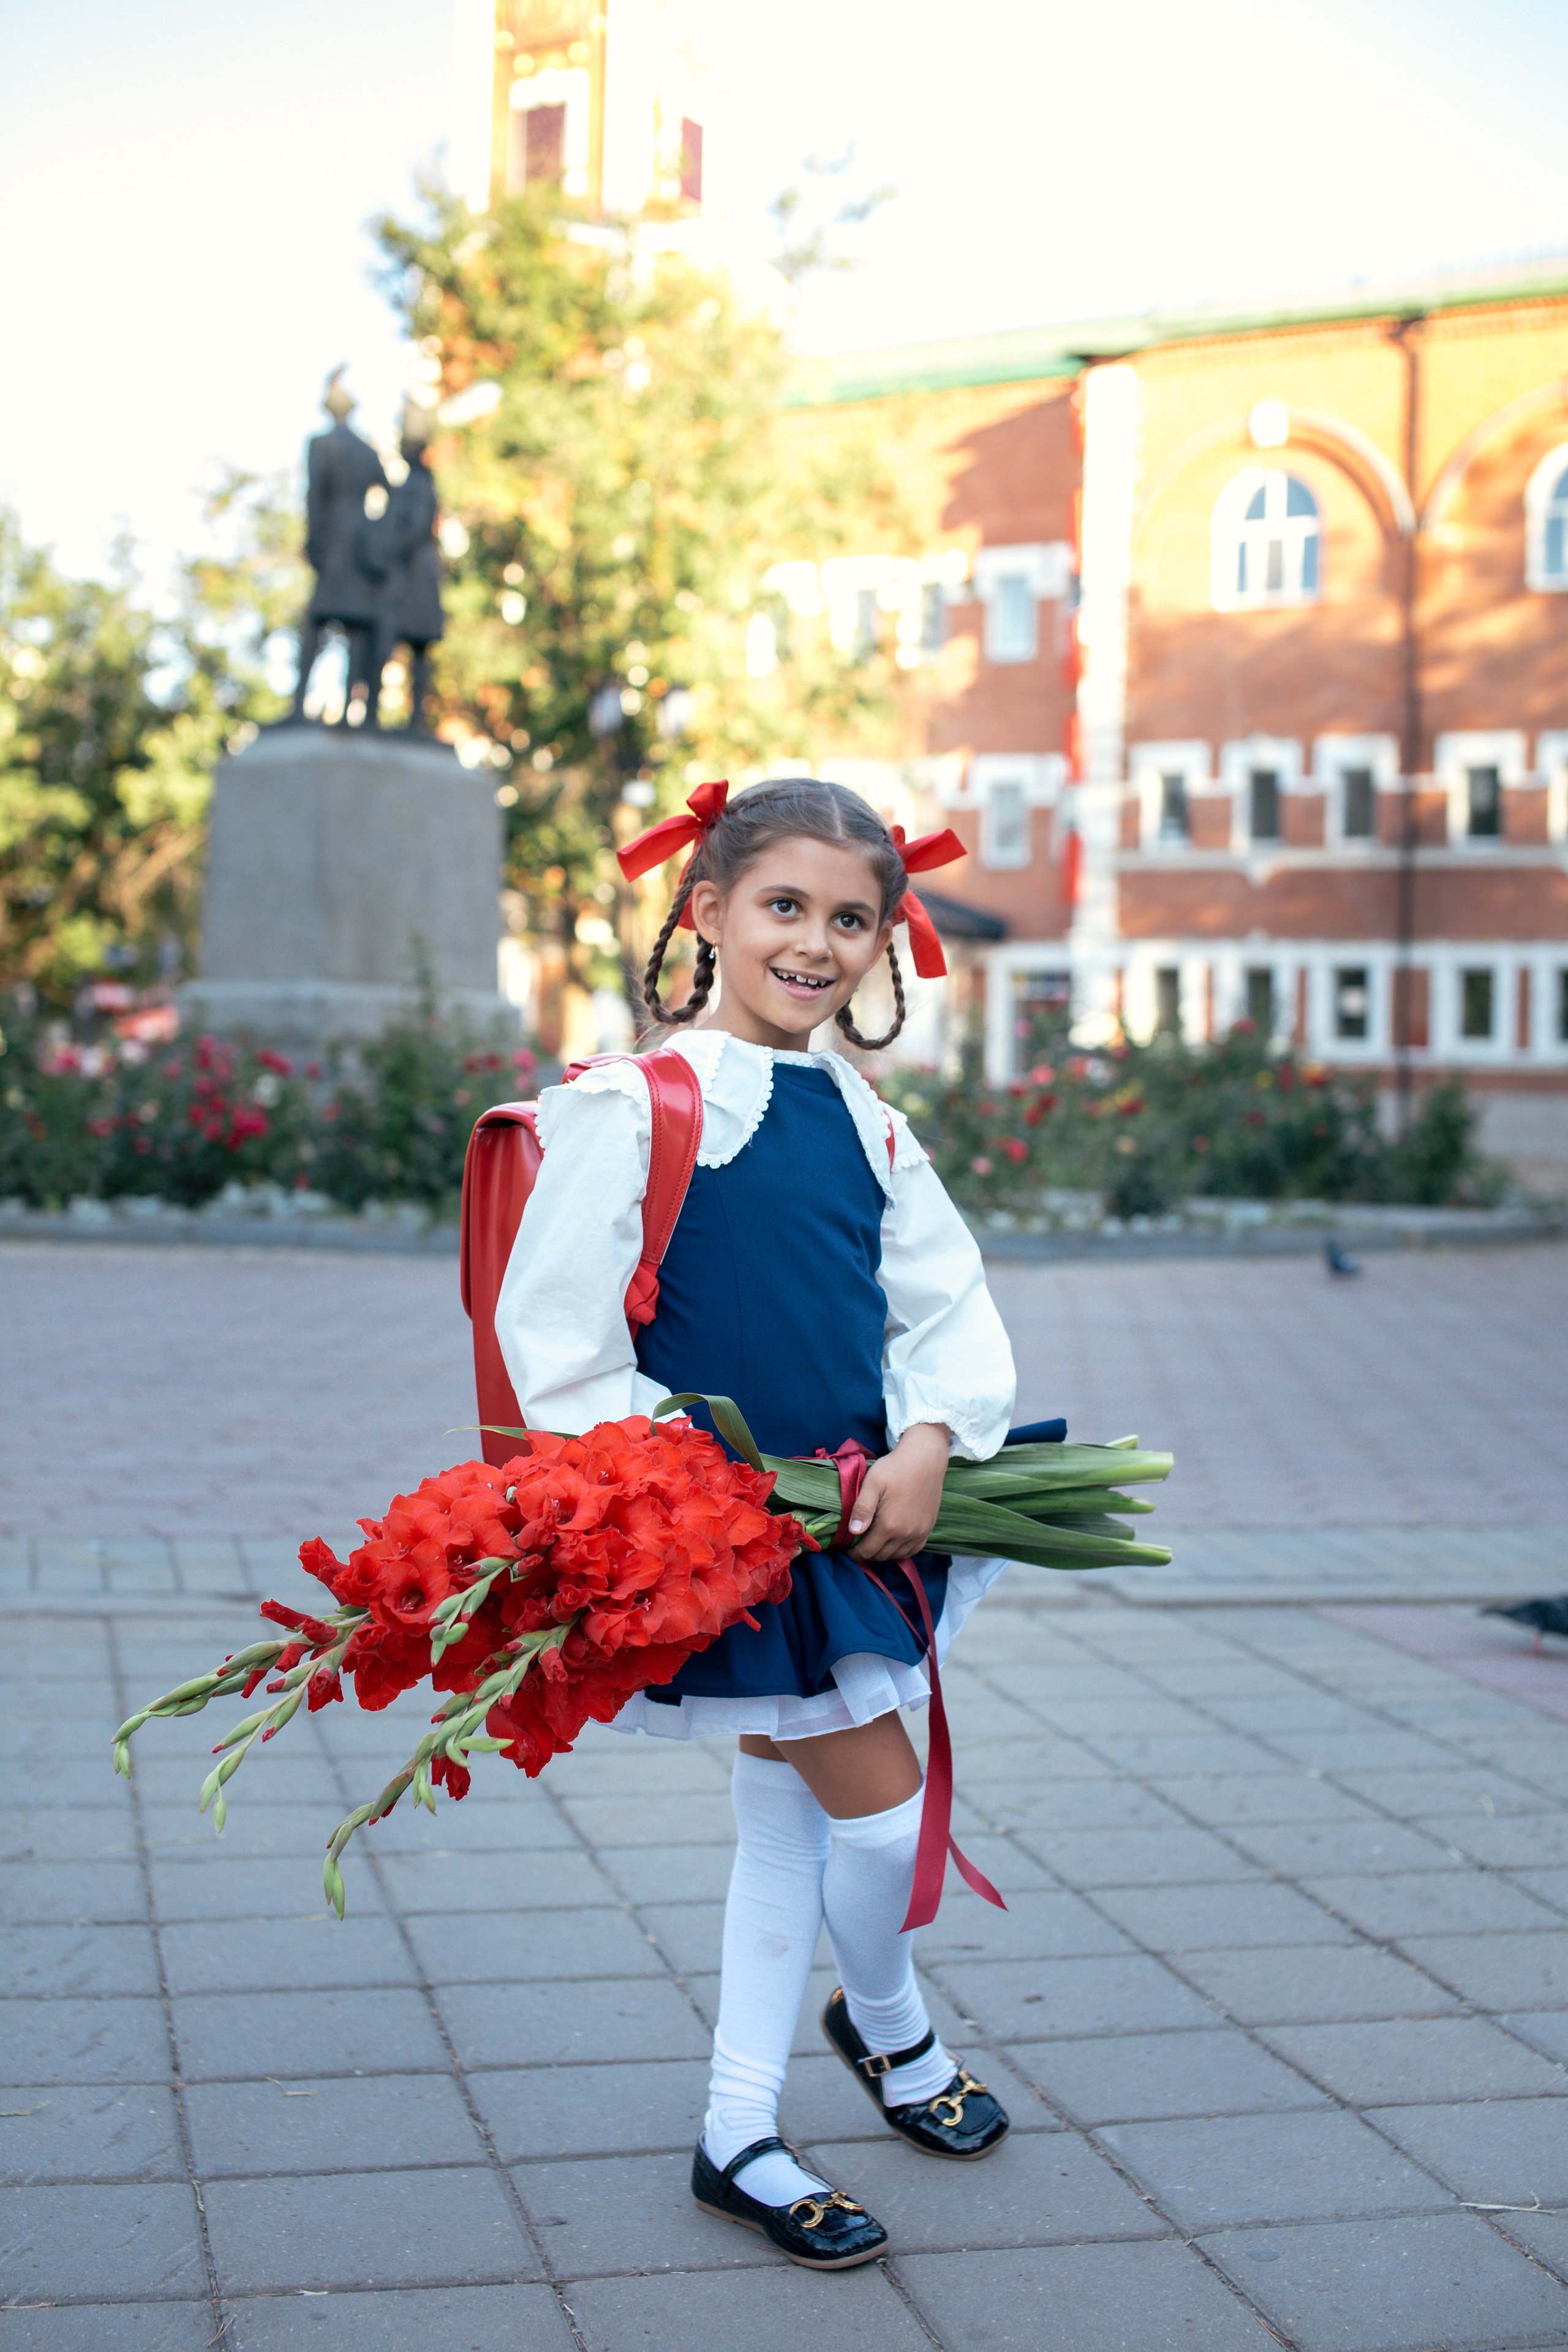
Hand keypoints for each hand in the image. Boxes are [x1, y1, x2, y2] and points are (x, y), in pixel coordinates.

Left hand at [847, 1423, 949, 1562]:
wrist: (924, 1459)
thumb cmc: (894, 1468)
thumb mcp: (872, 1483)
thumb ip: (862, 1508)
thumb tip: (853, 1531)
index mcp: (889, 1525)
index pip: (867, 1551)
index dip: (855, 1553)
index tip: (847, 1548)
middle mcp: (906, 1534)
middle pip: (881, 1555)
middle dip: (867, 1554)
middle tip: (857, 1545)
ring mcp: (919, 1532)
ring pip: (896, 1555)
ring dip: (883, 1553)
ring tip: (873, 1543)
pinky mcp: (928, 1528)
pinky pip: (913, 1550)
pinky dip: (900, 1551)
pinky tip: (893, 1542)